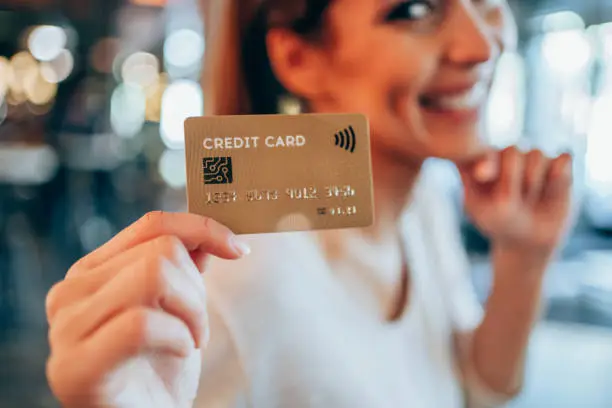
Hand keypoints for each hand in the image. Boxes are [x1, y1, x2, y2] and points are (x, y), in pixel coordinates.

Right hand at [45, 212, 249, 407]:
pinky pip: (142, 324)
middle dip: (197, 290)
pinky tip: (179, 353)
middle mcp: (70, 292)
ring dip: (192, 314)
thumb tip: (209, 230)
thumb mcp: (178, 305)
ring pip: (154, 276)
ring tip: (189, 341)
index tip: (238, 249)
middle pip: (160, 252)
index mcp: (92, 272)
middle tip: (197, 326)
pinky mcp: (74, 367)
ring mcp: (66, 329)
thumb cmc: (161, 367)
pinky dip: (177, 337)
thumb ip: (185, 265)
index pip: (151, 225)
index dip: (201, 228)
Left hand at [457, 147, 572, 253]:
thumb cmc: (500, 224)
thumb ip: (480, 188)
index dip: (485, 160)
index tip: (482, 176)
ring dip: (533, 181)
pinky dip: (559, 175)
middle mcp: (508, 156)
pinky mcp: (559, 165)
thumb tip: (480, 168)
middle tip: (511, 200)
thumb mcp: (485, 211)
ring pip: (536, 154)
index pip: (482, 150)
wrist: (528, 240)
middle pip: (512, 150)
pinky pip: (563, 159)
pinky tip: (552, 190)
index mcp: (483, 162)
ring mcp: (533, 158)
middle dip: (512, 177)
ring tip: (530, 200)